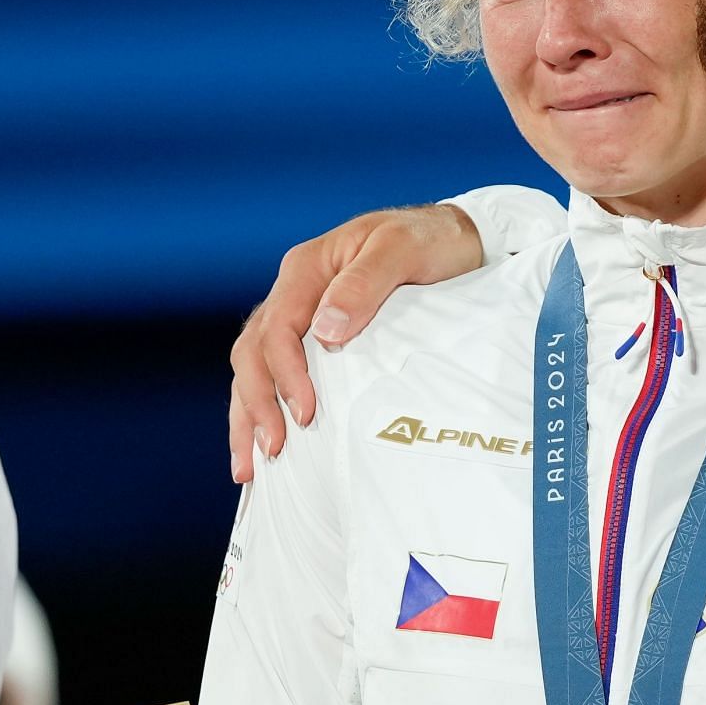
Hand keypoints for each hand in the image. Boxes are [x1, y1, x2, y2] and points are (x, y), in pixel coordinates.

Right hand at [227, 203, 483, 481]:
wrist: (457, 238)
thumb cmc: (430, 240)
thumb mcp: (402, 249)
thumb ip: (363, 284)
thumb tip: (325, 330)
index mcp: (308, 268)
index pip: (277, 327)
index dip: (285, 374)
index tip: (305, 412)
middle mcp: (297, 291)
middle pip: (253, 352)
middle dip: (256, 404)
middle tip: (273, 450)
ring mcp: (303, 312)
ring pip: (255, 366)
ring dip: (248, 414)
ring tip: (249, 466)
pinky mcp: (317, 333)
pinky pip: (277, 371)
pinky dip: (264, 406)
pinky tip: (263, 442)